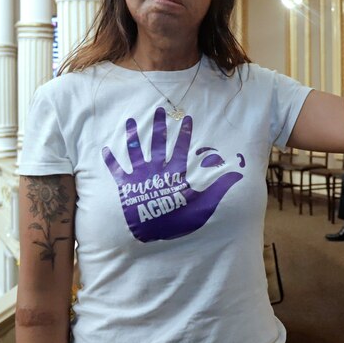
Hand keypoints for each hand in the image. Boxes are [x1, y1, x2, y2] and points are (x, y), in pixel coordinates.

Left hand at [102, 107, 243, 241]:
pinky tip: (105, 150)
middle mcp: (157, 169)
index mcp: (175, 172)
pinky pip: (117, 171)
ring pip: (135, 151)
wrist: (152, 232)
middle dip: (158, 126)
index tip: (186, 118)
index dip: (184, 132)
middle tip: (158, 110)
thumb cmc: (179, 220)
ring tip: (129, 121)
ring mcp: (140, 176)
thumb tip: (238, 174)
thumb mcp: (204, 204)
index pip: (181, 148)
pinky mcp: (126, 186)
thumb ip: (219, 187)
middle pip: (157, 143)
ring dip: (132, 136)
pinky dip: (111, 161)